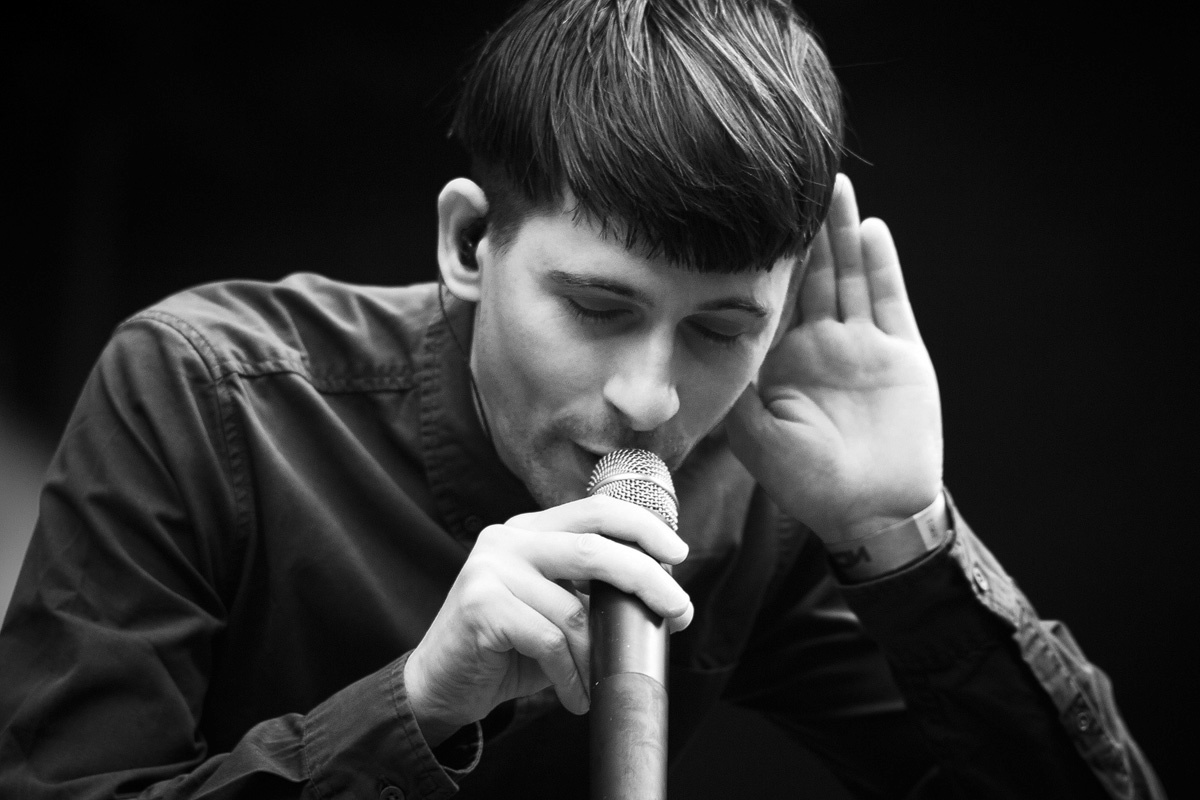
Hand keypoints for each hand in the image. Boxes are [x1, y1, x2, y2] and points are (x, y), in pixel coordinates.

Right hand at [403, 496, 692, 745]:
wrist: (439, 684)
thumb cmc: (506, 650)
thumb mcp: (554, 611)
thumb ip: (591, 594)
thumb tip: (659, 598)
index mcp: (530, 529)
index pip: (596, 511)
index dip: (643, 528)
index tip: (678, 553)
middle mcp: (508, 538)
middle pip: (594, 549)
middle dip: (647, 580)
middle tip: (678, 610)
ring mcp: (490, 569)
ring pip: (573, 610)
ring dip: (595, 656)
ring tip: (594, 683)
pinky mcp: (481, 606)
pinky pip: (549, 641)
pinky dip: (570, 676)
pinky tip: (573, 696)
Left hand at [726, 174, 942, 541]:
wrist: (869, 511)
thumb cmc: (807, 481)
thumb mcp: (752, 433)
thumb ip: (732, 387)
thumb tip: (693, 346)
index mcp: (784, 361)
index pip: (771, 298)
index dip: (762, 260)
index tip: (743, 217)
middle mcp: (823, 345)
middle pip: (812, 274)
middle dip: (803, 230)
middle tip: (790, 179)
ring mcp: (862, 345)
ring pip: (848, 275)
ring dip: (840, 232)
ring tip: (831, 185)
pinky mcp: (900, 352)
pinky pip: (887, 300)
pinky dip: (879, 265)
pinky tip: (869, 228)